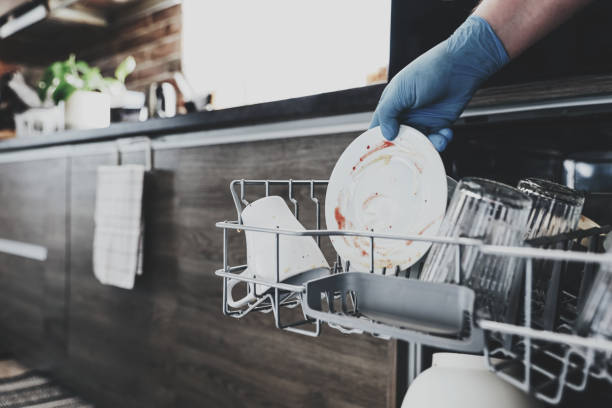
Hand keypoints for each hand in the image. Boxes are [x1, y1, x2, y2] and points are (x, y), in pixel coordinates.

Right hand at [370, 16, 508, 150]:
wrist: (462, 65)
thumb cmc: (429, 71)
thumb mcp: (401, 91)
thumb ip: (388, 112)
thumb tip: (386, 135)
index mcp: (392, 104)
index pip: (378, 127)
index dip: (378, 141)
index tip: (382, 154)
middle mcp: (405, 114)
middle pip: (399, 140)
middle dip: (406, 149)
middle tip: (413, 153)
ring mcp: (422, 120)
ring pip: (419, 143)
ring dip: (427, 146)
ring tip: (437, 140)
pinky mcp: (439, 124)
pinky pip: (436, 140)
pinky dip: (441, 140)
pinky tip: (446, 132)